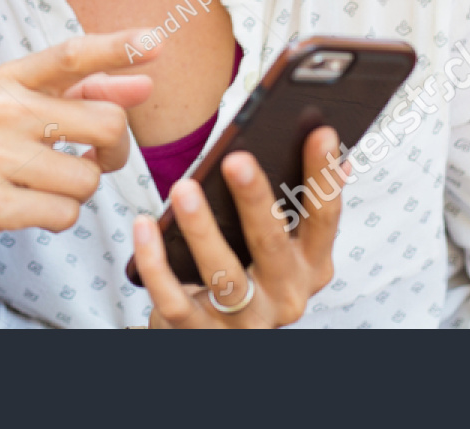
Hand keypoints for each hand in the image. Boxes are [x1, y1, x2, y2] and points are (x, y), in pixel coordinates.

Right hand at [0, 29, 155, 266]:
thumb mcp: (8, 108)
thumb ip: (76, 94)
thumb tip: (142, 85)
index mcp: (6, 81)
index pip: (70, 56)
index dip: (117, 48)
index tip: (155, 42)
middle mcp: (0, 111)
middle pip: (104, 124)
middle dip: (114, 150)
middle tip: (95, 159)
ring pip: (86, 179)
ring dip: (76, 191)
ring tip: (41, 187)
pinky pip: (64, 214)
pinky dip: (57, 218)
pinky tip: (27, 209)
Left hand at [132, 126, 346, 328]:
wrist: (214, 338)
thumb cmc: (247, 272)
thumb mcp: (281, 245)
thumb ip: (298, 202)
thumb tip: (325, 141)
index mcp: (311, 265)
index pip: (324, 218)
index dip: (323, 177)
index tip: (321, 132)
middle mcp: (285, 296)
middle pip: (271, 244)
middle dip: (254, 200)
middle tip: (236, 158)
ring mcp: (244, 319)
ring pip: (222, 273)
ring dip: (201, 228)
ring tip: (184, 188)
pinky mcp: (198, 332)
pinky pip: (173, 298)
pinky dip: (155, 261)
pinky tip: (144, 225)